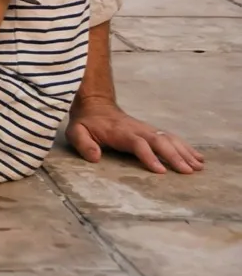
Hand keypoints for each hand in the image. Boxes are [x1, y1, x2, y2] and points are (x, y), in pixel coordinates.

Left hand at [67, 97, 203, 175]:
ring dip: (184, 152)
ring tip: (199, 167)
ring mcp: (146, 129)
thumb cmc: (86, 122)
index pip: (138, 143)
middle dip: (174, 156)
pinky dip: (186, 148)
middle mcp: (137, 129)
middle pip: (159, 141)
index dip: (149, 156)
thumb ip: (83, 143)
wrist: (96, 104)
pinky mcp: (151, 131)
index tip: (160, 170)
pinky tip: (198, 158)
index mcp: (120, 131)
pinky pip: (172, 138)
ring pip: (169, 139)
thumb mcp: (76, 131)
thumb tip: (95, 157)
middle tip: (188, 171)